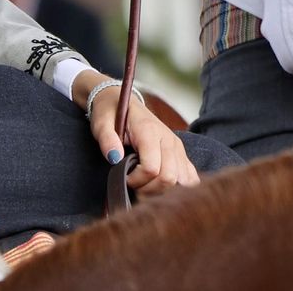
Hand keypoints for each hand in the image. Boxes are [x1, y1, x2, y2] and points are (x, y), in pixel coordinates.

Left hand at [76, 71, 199, 196]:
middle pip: (169, 178)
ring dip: (162, 191)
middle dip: (149, 189)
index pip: (152, 169)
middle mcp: (168, 139)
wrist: (123, 102)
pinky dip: (179, 187)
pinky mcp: (181, 153)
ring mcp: (177, 147)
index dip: (136, 180)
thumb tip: (114, 158)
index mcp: (150, 131)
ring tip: (145, 186)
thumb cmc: (111, 114)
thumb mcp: (101, 123)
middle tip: (133, 184)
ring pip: (181, 181)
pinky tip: (162, 186)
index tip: (124, 177)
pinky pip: (191, 177)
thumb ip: (107, 139)